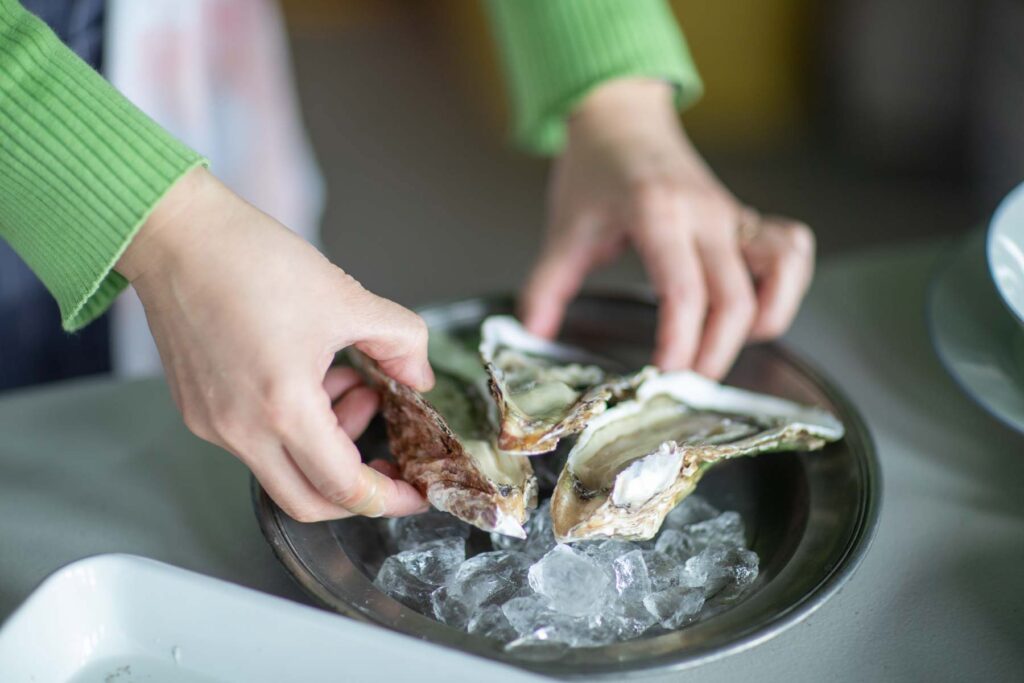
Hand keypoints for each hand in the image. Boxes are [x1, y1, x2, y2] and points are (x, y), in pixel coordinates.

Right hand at [117, 168, 433, 520]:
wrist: (178, 235)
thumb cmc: (252, 260)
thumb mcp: (348, 299)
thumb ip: (401, 343)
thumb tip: (419, 377)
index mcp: (283, 408)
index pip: (345, 487)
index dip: (390, 498)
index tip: (416, 493)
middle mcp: (240, 429)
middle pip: (308, 502)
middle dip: (358, 488)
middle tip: (389, 457)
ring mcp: (212, 424)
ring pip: (282, 469)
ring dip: (328, 443)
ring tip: (352, 383)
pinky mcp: (197, 410)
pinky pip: (255, 442)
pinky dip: (294, 427)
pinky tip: (312, 377)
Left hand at [519, 78, 814, 378]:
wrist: (622, 118)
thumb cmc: (595, 171)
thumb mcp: (565, 227)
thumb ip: (547, 284)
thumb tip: (534, 332)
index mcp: (658, 213)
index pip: (684, 291)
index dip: (680, 342)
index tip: (664, 377)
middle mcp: (706, 214)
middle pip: (735, 297)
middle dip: (716, 352)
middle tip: (687, 384)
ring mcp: (733, 215)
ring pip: (782, 268)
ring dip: (765, 318)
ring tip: (729, 347)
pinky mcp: (746, 219)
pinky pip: (790, 249)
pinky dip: (786, 285)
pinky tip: (757, 311)